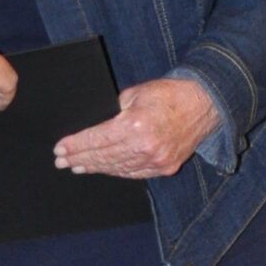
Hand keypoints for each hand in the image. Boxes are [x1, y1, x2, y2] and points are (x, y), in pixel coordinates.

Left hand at [53, 77, 220, 179]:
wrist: (205, 104)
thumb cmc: (170, 94)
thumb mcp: (137, 93)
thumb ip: (115, 110)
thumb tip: (97, 126)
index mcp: (135, 124)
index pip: (97, 139)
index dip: (76, 146)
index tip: (60, 150)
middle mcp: (145, 146)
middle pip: (104, 156)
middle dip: (80, 159)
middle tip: (62, 162)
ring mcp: (156, 160)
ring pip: (118, 168)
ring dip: (96, 167)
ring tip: (79, 166)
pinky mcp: (165, 167)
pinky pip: (134, 173)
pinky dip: (117, 171)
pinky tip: (104, 168)